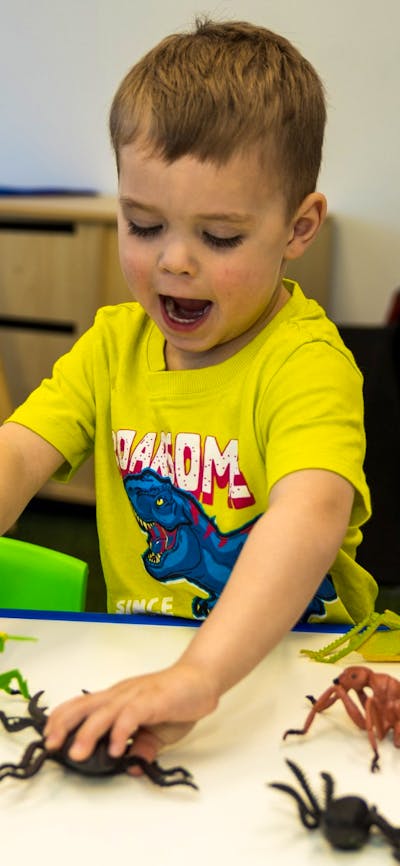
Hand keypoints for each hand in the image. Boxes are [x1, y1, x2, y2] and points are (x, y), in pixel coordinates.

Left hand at [44, 661, 217, 769]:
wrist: (201, 680)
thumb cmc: (177, 701)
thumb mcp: (157, 732)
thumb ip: (144, 748)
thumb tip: (132, 766)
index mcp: (117, 700)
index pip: (82, 705)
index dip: (62, 718)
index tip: (49, 737)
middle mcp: (120, 695)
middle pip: (85, 707)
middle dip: (64, 725)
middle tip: (52, 746)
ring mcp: (135, 696)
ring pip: (104, 713)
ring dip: (88, 733)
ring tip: (77, 754)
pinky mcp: (152, 700)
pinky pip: (131, 716)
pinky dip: (121, 732)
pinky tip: (117, 750)